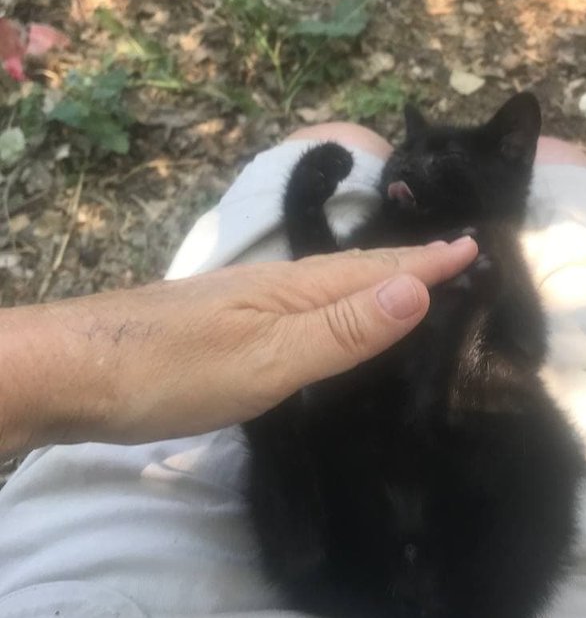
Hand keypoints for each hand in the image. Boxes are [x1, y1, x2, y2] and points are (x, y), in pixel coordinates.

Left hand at [0, 238, 476, 451]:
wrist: (76, 372)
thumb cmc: (173, 371)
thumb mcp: (269, 359)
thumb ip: (343, 329)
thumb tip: (418, 287)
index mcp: (297, 289)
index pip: (378, 268)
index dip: (428, 262)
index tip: (477, 246)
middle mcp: (278, 286)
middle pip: (357, 269)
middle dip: (410, 263)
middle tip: (457, 258)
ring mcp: (249, 302)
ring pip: (331, 286)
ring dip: (377, 280)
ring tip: (413, 282)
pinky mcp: (229, 325)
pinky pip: (305, 305)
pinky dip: (339, 304)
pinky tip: (333, 317)